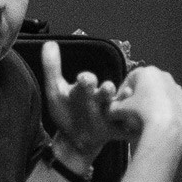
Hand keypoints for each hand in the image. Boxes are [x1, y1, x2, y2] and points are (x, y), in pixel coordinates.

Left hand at [38, 42, 125, 160]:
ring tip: (126, 103)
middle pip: (106, 91)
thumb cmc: (67, 112)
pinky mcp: (117, 129)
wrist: (75, 139)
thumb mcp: (56, 91)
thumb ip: (52, 68)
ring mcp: (110, 113)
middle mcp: (101, 98)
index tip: (84, 78)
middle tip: (108, 88)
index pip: (87, 80)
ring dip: (123, 105)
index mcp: (87, 88)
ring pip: (119, 107)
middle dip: (107, 90)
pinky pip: (127, 128)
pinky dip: (131, 127)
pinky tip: (133, 126)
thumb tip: (48, 42)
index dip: (86, 79)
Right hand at [106, 63, 181, 152]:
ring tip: (145, 119)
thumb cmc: (140, 114)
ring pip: (160, 95)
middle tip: (131, 113)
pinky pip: (172, 105)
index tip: (119, 105)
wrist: (167, 128)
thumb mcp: (119, 111)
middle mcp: (164, 76)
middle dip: (138, 97)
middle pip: (146, 86)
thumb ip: (112, 108)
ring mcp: (177, 88)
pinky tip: (159, 122)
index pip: (129, 80)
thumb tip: (108, 110)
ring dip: (152, 104)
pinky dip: (166, 111)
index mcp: (147, 72)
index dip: (122, 93)